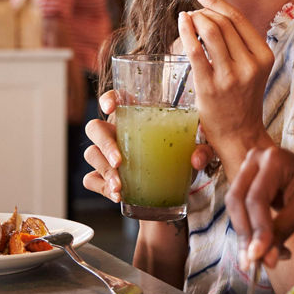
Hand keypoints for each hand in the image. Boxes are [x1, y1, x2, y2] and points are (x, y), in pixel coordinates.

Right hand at [83, 90, 216, 202]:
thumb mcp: (194, 152)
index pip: (116, 98)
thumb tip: (196, 159)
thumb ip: (201, 151)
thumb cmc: (178, 158)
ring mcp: (106, 154)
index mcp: (135, 116)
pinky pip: (92, 179)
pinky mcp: (103, 177)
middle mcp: (116, 132)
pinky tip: (117, 196)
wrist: (172, 188)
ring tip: (120, 187)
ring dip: (105, 171)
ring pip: (92, 154)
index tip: (110, 107)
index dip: (109, 98)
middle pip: (95, 128)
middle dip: (105, 144)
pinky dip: (102, 187)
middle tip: (119, 161)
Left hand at [179, 0, 274, 165]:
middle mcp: (250, 65)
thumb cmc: (242, 100)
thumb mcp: (253, 70)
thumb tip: (215, 14)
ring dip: (195, 20)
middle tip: (193, 14)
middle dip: (203, 12)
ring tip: (187, 20)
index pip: (239, 19)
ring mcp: (230, 76)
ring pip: (211, 31)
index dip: (218, 2)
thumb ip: (241, 45)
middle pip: (223, 23)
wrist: (240, 135)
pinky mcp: (210, 87)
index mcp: (264, 57)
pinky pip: (195, 50)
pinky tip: (181, 25)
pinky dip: (186, 32)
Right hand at [226, 146, 293, 268]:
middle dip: (245, 234)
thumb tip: (265, 260)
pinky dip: (253, 235)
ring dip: (247, 238)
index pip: (256, 197)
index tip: (258, 257)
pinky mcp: (249, 188)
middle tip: (252, 264)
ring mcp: (250, 172)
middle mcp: (256, 160)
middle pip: (238, 201)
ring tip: (267, 260)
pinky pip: (242, 214)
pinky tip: (272, 250)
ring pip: (236, 210)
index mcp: (273, 158)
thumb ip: (283, 231)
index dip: (257, 228)